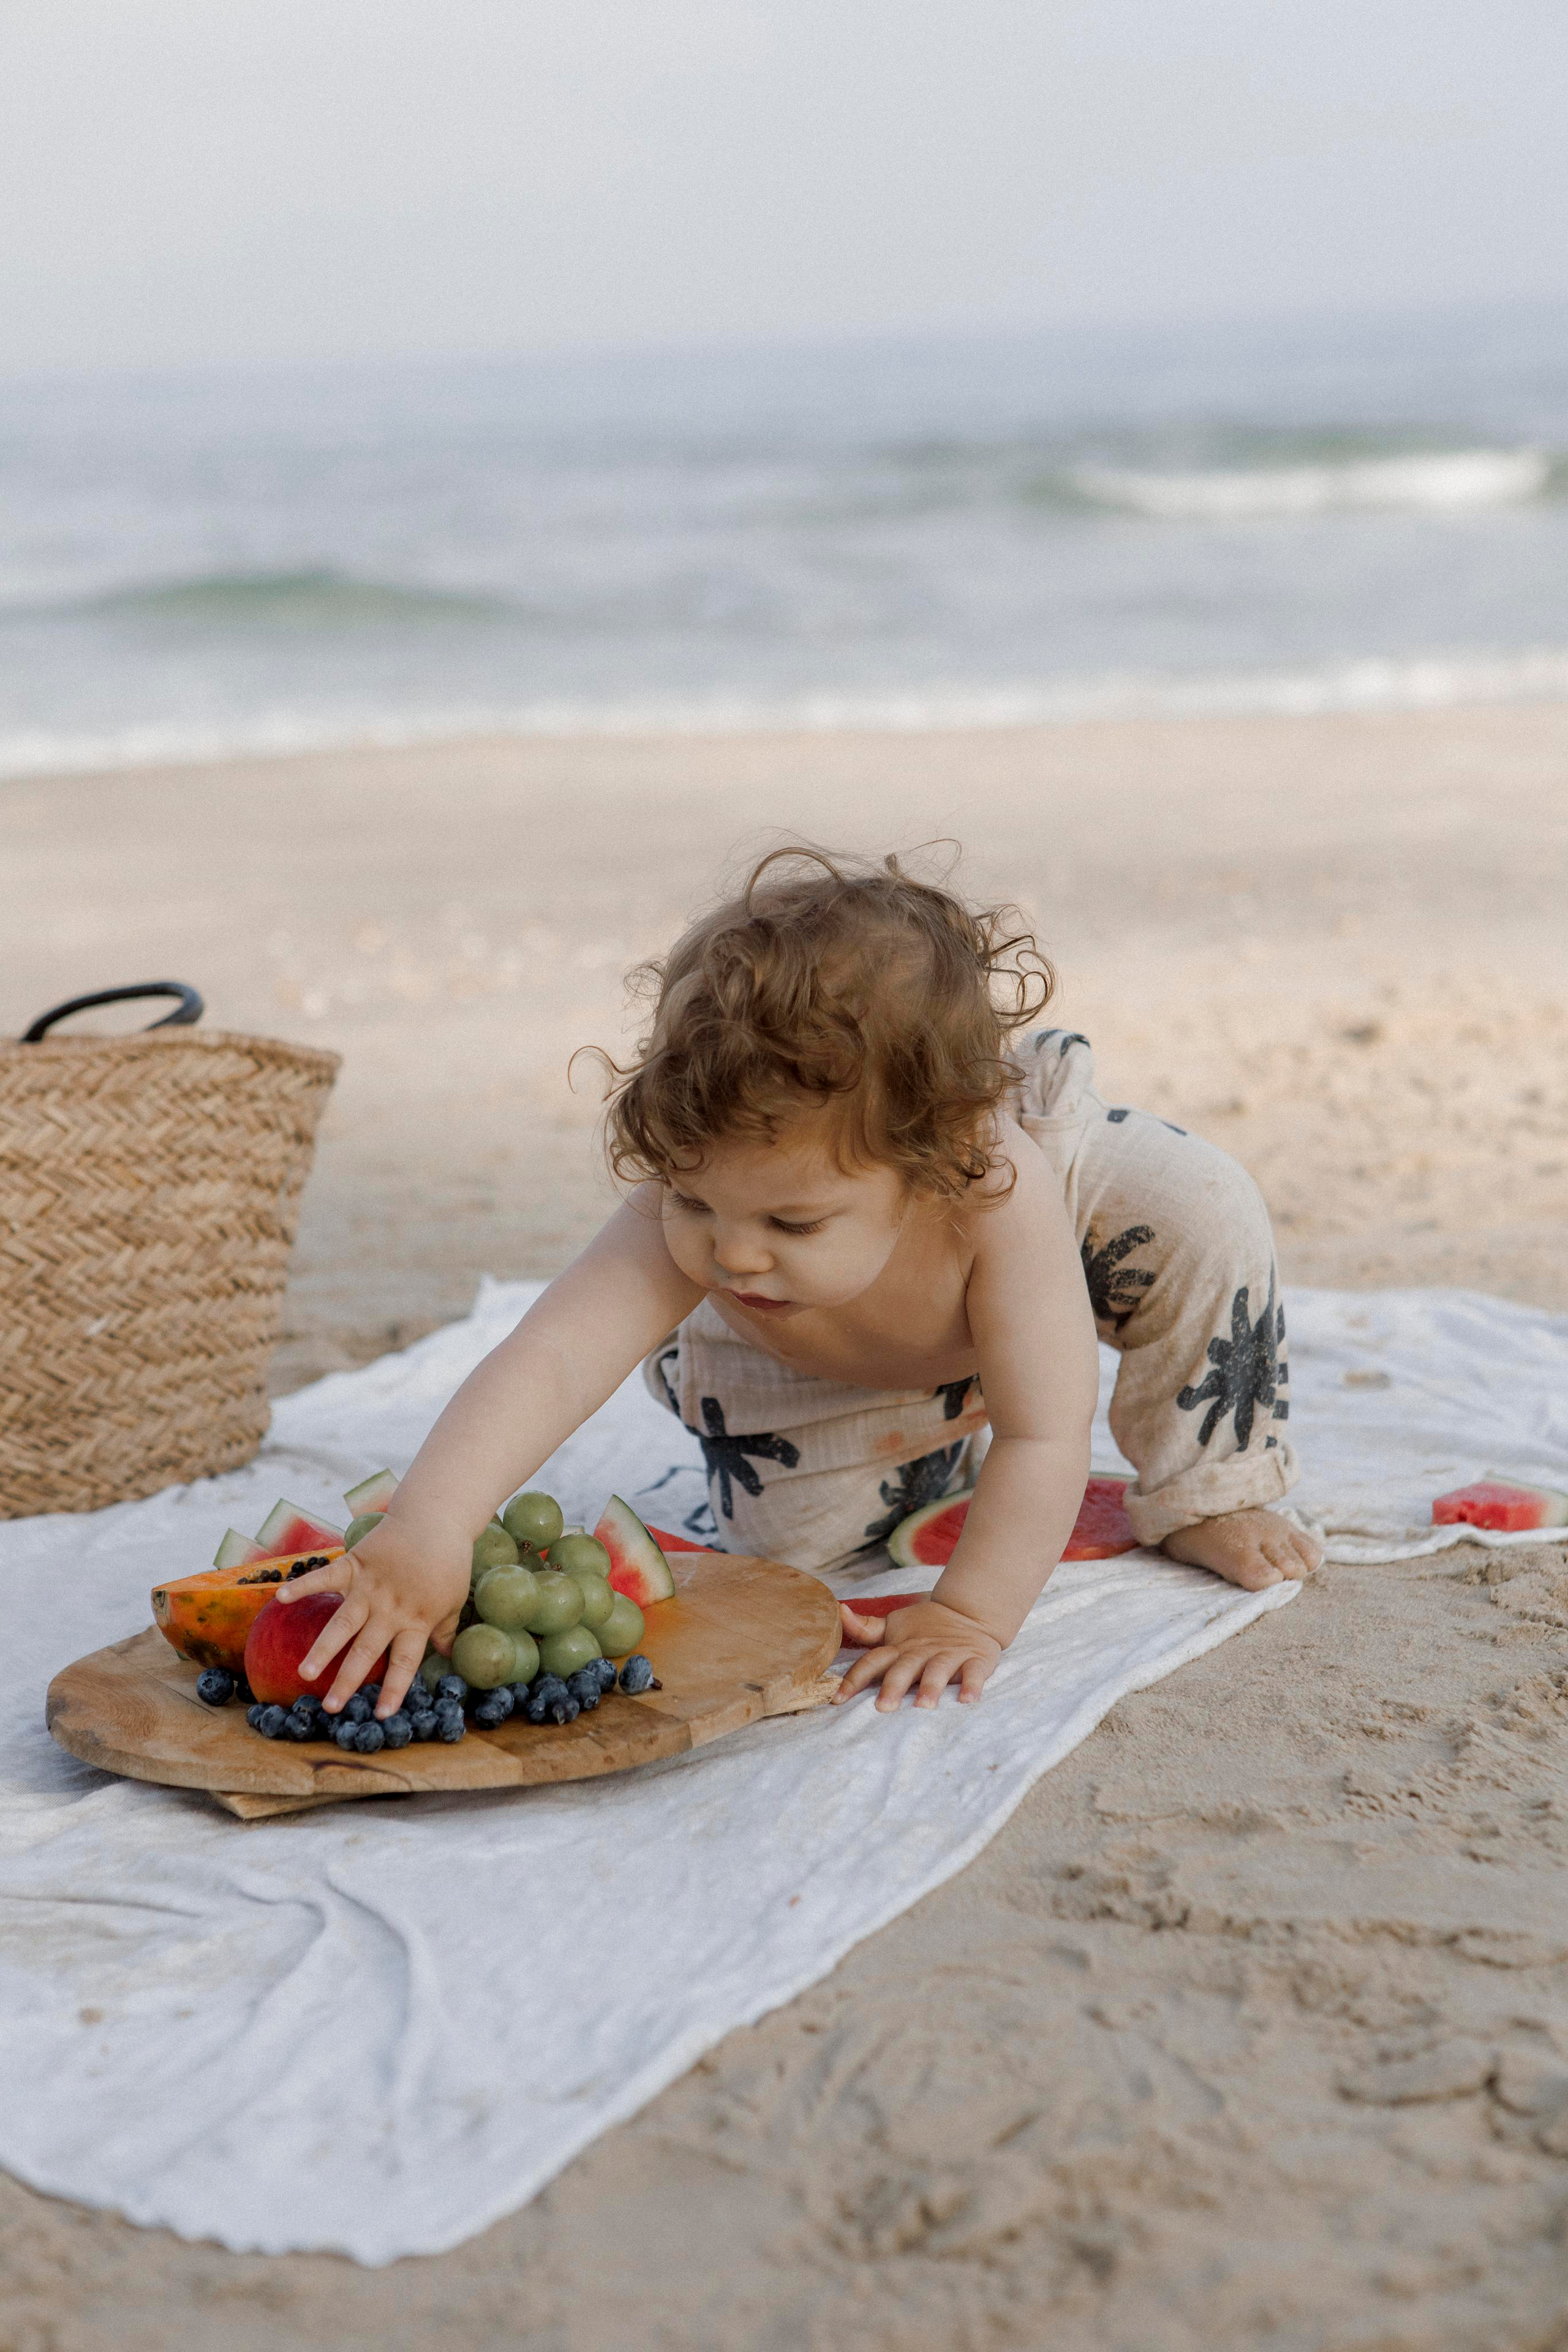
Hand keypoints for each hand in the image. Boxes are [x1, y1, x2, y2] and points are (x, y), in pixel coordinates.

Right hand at [275, 1515, 469, 1716]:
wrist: (436, 1517)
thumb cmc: (448, 1562)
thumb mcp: (454, 1600)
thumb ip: (446, 1630)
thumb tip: (447, 1657)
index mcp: (416, 1619)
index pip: (404, 1662)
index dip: (394, 1689)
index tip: (381, 1715)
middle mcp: (390, 1607)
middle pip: (366, 1650)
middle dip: (347, 1680)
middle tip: (329, 1706)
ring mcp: (370, 1586)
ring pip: (342, 1623)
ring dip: (323, 1649)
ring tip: (305, 1673)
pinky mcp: (356, 1563)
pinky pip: (326, 1575)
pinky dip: (303, 1584)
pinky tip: (281, 1597)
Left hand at [834, 1597, 1003, 1711]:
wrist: (969, 1611)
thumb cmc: (925, 1627)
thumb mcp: (893, 1627)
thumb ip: (866, 1628)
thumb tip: (839, 1611)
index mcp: (899, 1647)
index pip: (873, 1661)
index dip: (855, 1678)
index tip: (838, 1699)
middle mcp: (921, 1652)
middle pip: (904, 1668)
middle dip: (893, 1686)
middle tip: (884, 1707)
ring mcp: (949, 1655)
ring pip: (937, 1671)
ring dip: (931, 1687)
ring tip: (924, 1706)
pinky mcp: (975, 1659)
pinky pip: (974, 1672)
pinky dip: (972, 1685)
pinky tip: (967, 1700)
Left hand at [1161, 1506, 1321, 1590]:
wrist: (1199, 1499)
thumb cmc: (1190, 1537)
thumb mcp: (1183, 1553)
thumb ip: (1207, 1570)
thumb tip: (1239, 1584)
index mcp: (1231, 1547)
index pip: (1264, 1576)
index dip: (1264, 1583)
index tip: (1252, 1580)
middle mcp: (1260, 1535)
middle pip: (1291, 1570)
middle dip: (1280, 1579)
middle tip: (1259, 1573)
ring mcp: (1276, 1529)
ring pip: (1304, 1562)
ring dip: (1292, 1569)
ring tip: (1270, 1565)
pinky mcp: (1286, 1525)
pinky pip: (1312, 1550)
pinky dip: (1305, 1560)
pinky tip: (1286, 1560)